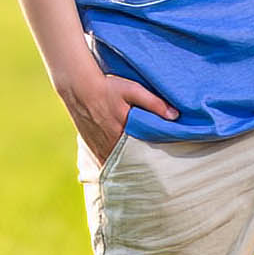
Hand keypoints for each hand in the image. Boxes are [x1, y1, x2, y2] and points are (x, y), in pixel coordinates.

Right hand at [62, 70, 177, 164]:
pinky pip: (105, 160)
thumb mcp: (133, 90)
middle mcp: (108, 145)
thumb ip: (154, 103)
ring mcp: (98, 147)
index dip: (152, 159)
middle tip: (153, 167)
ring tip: (140, 165)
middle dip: (140, 164)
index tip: (163, 161)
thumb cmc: (107, 88)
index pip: (141, 155)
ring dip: (127, 164)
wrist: (78, 87)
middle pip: (129, 162)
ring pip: (116, 163)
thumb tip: (175, 115)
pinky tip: (122, 160)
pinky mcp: (91, 146)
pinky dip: (114, 162)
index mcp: (120, 134)